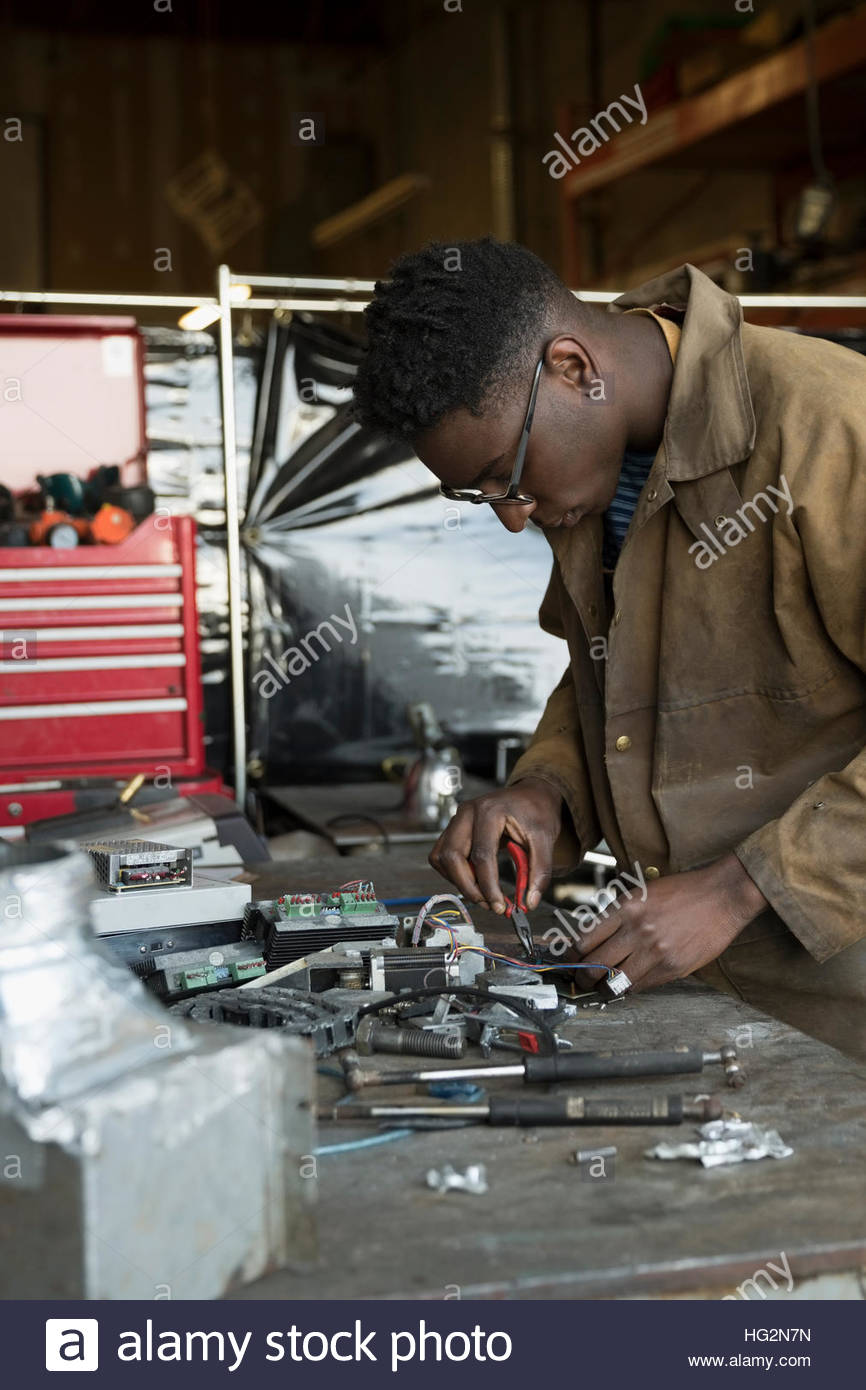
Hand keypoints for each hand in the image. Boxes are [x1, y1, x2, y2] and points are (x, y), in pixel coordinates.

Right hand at [429, 777, 562, 912]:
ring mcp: (457, 819)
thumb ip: (539, 871)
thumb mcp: (546, 838)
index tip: (500, 906)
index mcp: (490, 811)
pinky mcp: (454, 828)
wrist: (532, 794)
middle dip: (468, 887)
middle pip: (452, 856)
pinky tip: (473, 878)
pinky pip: (441, 855)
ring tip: (482, 892)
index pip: (482, 855)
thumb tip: (530, 901)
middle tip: (488, 903)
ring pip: (442, 857)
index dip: (489, 886)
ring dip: (458, 881)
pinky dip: (452, 872)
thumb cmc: (536, 811)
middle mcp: (467, 813)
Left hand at [568, 853, 768, 990]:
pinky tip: (627, 986)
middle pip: (594, 965)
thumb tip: (593, 938)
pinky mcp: (672, 967)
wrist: (722, 895)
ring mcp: (654, 951)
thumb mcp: (642, 893)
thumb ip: (618, 915)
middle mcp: (636, 929)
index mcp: (625, 908)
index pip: (584, 940)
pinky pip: (641, 985)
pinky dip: (630, 989)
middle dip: (583, 977)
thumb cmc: (683, 892)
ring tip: (601, 989)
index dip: (571, 958)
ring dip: (604, 989)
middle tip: (581, 981)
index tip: (569, 963)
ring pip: (615, 981)